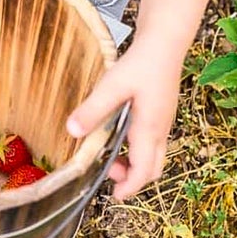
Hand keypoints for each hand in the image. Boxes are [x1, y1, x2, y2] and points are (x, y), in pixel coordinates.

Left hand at [65, 40, 181, 198]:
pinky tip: (118, 132)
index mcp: (150, 129)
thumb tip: (72, 132)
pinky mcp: (161, 113)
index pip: (145, 171)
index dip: (130, 187)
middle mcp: (161, 130)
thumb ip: (92, 110)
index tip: (115, 195)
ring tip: (108, 150)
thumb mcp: (112, 86)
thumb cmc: (142, 63)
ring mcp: (163, 122)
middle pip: (152, 168)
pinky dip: (137, 148)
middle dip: (132, 177)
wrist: (165, 42)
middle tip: (107, 171)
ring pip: (153, 155)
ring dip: (133, 161)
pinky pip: (152, 141)